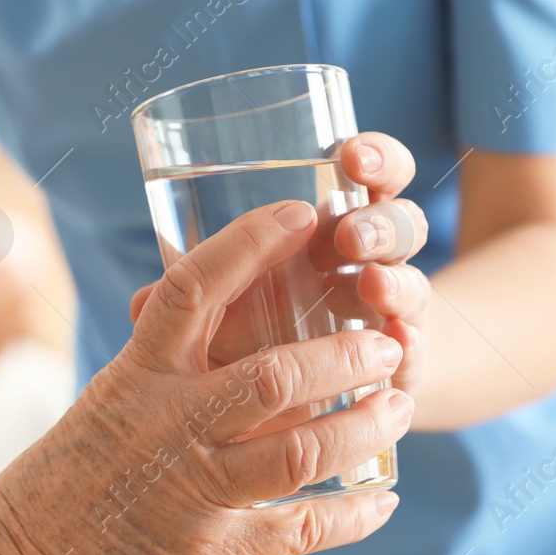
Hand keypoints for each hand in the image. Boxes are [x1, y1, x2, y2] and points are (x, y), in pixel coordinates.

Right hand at [0, 200, 412, 554]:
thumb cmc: (63, 478)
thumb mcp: (104, 399)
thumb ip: (159, 358)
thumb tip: (195, 295)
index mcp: (136, 377)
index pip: (194, 290)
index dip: (251, 245)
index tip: (303, 214)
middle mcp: (167, 429)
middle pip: (273, 377)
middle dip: (344, 355)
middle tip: (387, 343)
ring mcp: (192, 494)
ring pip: (299, 453)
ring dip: (362, 427)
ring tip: (400, 406)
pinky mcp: (211, 554)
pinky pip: (298, 532)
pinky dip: (351, 516)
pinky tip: (385, 499)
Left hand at [127, 131, 432, 392]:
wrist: (316, 401)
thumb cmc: (263, 334)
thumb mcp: (231, 305)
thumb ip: (198, 295)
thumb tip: (137, 303)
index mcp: (337, 224)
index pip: (372, 172)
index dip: (374, 156)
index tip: (351, 153)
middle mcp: (375, 260)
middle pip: (399, 221)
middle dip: (378, 222)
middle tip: (348, 236)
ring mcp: (394, 311)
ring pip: (410, 280)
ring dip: (393, 280)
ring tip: (370, 285)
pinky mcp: (405, 364)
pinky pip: (418, 349)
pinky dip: (412, 345)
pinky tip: (401, 343)